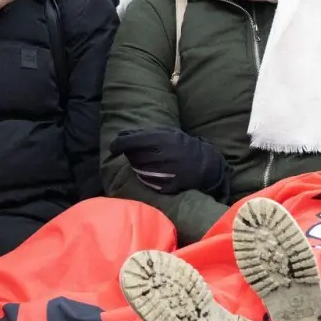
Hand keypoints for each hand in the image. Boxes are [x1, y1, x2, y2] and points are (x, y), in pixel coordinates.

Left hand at [110, 127, 229, 198]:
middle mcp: (164, 156)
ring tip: (142, 161)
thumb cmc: (183, 145)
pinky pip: (148, 182)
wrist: (206, 165)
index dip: (118, 144)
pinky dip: (145, 177)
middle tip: (131, 153)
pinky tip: (150, 172)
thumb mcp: (168, 133)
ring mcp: (167, 173)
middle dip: (129, 155)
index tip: (113, 146)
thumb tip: (121, 134)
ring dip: (136, 165)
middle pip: (133, 156)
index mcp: (164, 140)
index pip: (132, 141)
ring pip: (139, 170)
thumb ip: (145, 133)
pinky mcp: (169, 187)